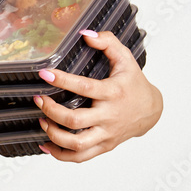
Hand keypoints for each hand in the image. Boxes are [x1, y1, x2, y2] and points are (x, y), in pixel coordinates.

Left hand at [32, 29, 162, 161]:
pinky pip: (80, 157)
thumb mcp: (126, 58)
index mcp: (113, 92)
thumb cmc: (134, 83)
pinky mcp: (104, 146)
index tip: (45, 73)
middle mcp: (109, 116)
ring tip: (42, 121)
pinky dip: (61, 154)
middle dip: (51, 111)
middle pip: (75, 120)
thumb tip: (85, 34)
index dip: (63, 80)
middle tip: (39, 99)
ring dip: (53, 134)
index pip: (85, 87)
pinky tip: (46, 145)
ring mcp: (106, 134)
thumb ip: (108, 42)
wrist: (151, 111)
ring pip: (77, 144)